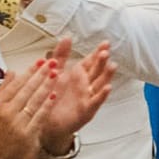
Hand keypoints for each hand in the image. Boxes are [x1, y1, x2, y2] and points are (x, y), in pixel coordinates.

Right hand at [0, 55, 57, 158]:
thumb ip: (3, 91)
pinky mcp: (26, 135)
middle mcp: (7, 112)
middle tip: (53, 62)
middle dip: (41, 74)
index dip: (30, 71)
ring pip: (34, 100)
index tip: (40, 61)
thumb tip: (12, 72)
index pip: (16, 83)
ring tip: (56, 74)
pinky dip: (47, 105)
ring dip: (46, 86)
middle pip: (27, 89)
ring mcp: (17, 123)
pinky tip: (54, 95)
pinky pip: (39, 116)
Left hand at [38, 39, 114, 154]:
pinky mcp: (86, 110)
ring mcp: (87, 97)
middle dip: (102, 61)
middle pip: (97, 71)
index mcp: (78, 75)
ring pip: (100, 84)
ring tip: (112, 66)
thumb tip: (67, 37)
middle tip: (106, 52)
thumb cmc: (52, 97)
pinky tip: (107, 88)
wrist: (45, 121)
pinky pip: (95, 101)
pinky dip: (102, 95)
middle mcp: (86, 85)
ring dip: (107, 75)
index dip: (98, 52)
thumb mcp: (56, 72)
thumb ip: (61, 54)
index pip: (91, 61)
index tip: (105, 43)